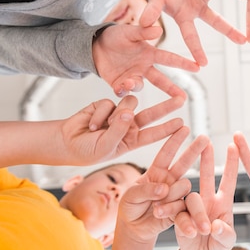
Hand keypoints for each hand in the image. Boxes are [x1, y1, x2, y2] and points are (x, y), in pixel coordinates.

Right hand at [60, 95, 183, 164]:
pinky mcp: (106, 104)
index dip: (168, 129)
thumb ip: (118, 130)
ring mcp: (118, 114)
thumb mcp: (106, 147)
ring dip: (117, 114)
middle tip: (181, 99)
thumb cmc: (87, 151)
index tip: (183, 124)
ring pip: (129, 104)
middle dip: (165, 107)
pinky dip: (99, 115)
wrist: (66, 142)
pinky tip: (90, 125)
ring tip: (101, 129)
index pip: (154, 134)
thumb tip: (128, 111)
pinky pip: (109, 103)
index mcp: (132, 140)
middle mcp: (128, 126)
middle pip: (151, 114)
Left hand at [93, 22, 199, 96]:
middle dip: (172, 90)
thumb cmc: (115, 36)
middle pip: (161, 80)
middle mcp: (144, 67)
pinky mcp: (119, 84)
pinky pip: (123, 91)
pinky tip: (118, 87)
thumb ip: (143, 31)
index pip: (169, 59)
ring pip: (139, 86)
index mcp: (149, 54)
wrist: (95, 45)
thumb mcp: (129, 31)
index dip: (183, 63)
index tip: (198, 66)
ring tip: (128, 82)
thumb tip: (159, 29)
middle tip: (182, 99)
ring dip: (135, 85)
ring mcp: (132, 77)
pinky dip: (121, 91)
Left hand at [117, 127, 209, 242]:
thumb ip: (145, 190)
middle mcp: (168, 180)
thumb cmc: (130, 208)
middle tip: (204, 138)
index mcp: (155, 172)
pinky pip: (184, 209)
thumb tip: (164, 189)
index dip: (174, 141)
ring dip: (171, 196)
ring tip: (156, 209)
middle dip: (193, 150)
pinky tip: (176, 220)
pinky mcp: (180, 210)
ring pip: (183, 187)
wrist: (133, 229)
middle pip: (183, 163)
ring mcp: (175, 194)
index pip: (166, 153)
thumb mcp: (130, 196)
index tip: (183, 127)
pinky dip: (182, 215)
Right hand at [140, 0, 245, 66]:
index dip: (196, 50)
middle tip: (243, 40)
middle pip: (216, 21)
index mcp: (186, 17)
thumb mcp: (155, 0)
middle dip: (229, 30)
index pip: (191, 36)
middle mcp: (198, 8)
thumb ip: (151, 11)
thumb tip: (145, 24)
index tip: (204, 64)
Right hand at [172, 142, 238, 249]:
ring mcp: (192, 207)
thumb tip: (216, 226)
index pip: (229, 180)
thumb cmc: (218, 245)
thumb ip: (225, 234)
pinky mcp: (179, 216)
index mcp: (223, 202)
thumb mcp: (227, 242)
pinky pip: (178, 214)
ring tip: (202, 230)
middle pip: (206, 176)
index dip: (232, 163)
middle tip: (205, 141)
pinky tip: (186, 230)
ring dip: (198, 213)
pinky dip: (181, 222)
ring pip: (192, 199)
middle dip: (206, 159)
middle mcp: (207, 200)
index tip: (233, 145)